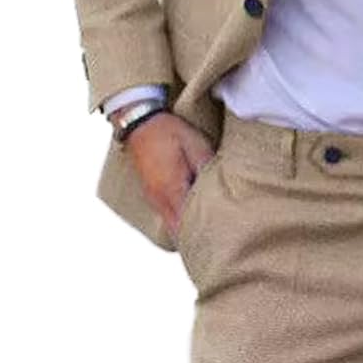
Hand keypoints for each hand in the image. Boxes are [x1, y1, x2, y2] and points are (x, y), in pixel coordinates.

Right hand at [121, 111, 215, 236]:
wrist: (139, 122)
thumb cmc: (168, 132)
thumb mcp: (195, 145)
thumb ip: (208, 168)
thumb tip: (223, 188)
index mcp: (172, 189)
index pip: (188, 224)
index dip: (205, 234)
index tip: (221, 239)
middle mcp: (160, 199)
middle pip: (179, 232)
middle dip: (196, 238)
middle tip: (217, 241)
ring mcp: (153, 198)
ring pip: (171, 226)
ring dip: (187, 230)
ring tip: (207, 232)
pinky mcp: (151, 194)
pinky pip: (166, 217)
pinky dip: (179, 221)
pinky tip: (192, 218)